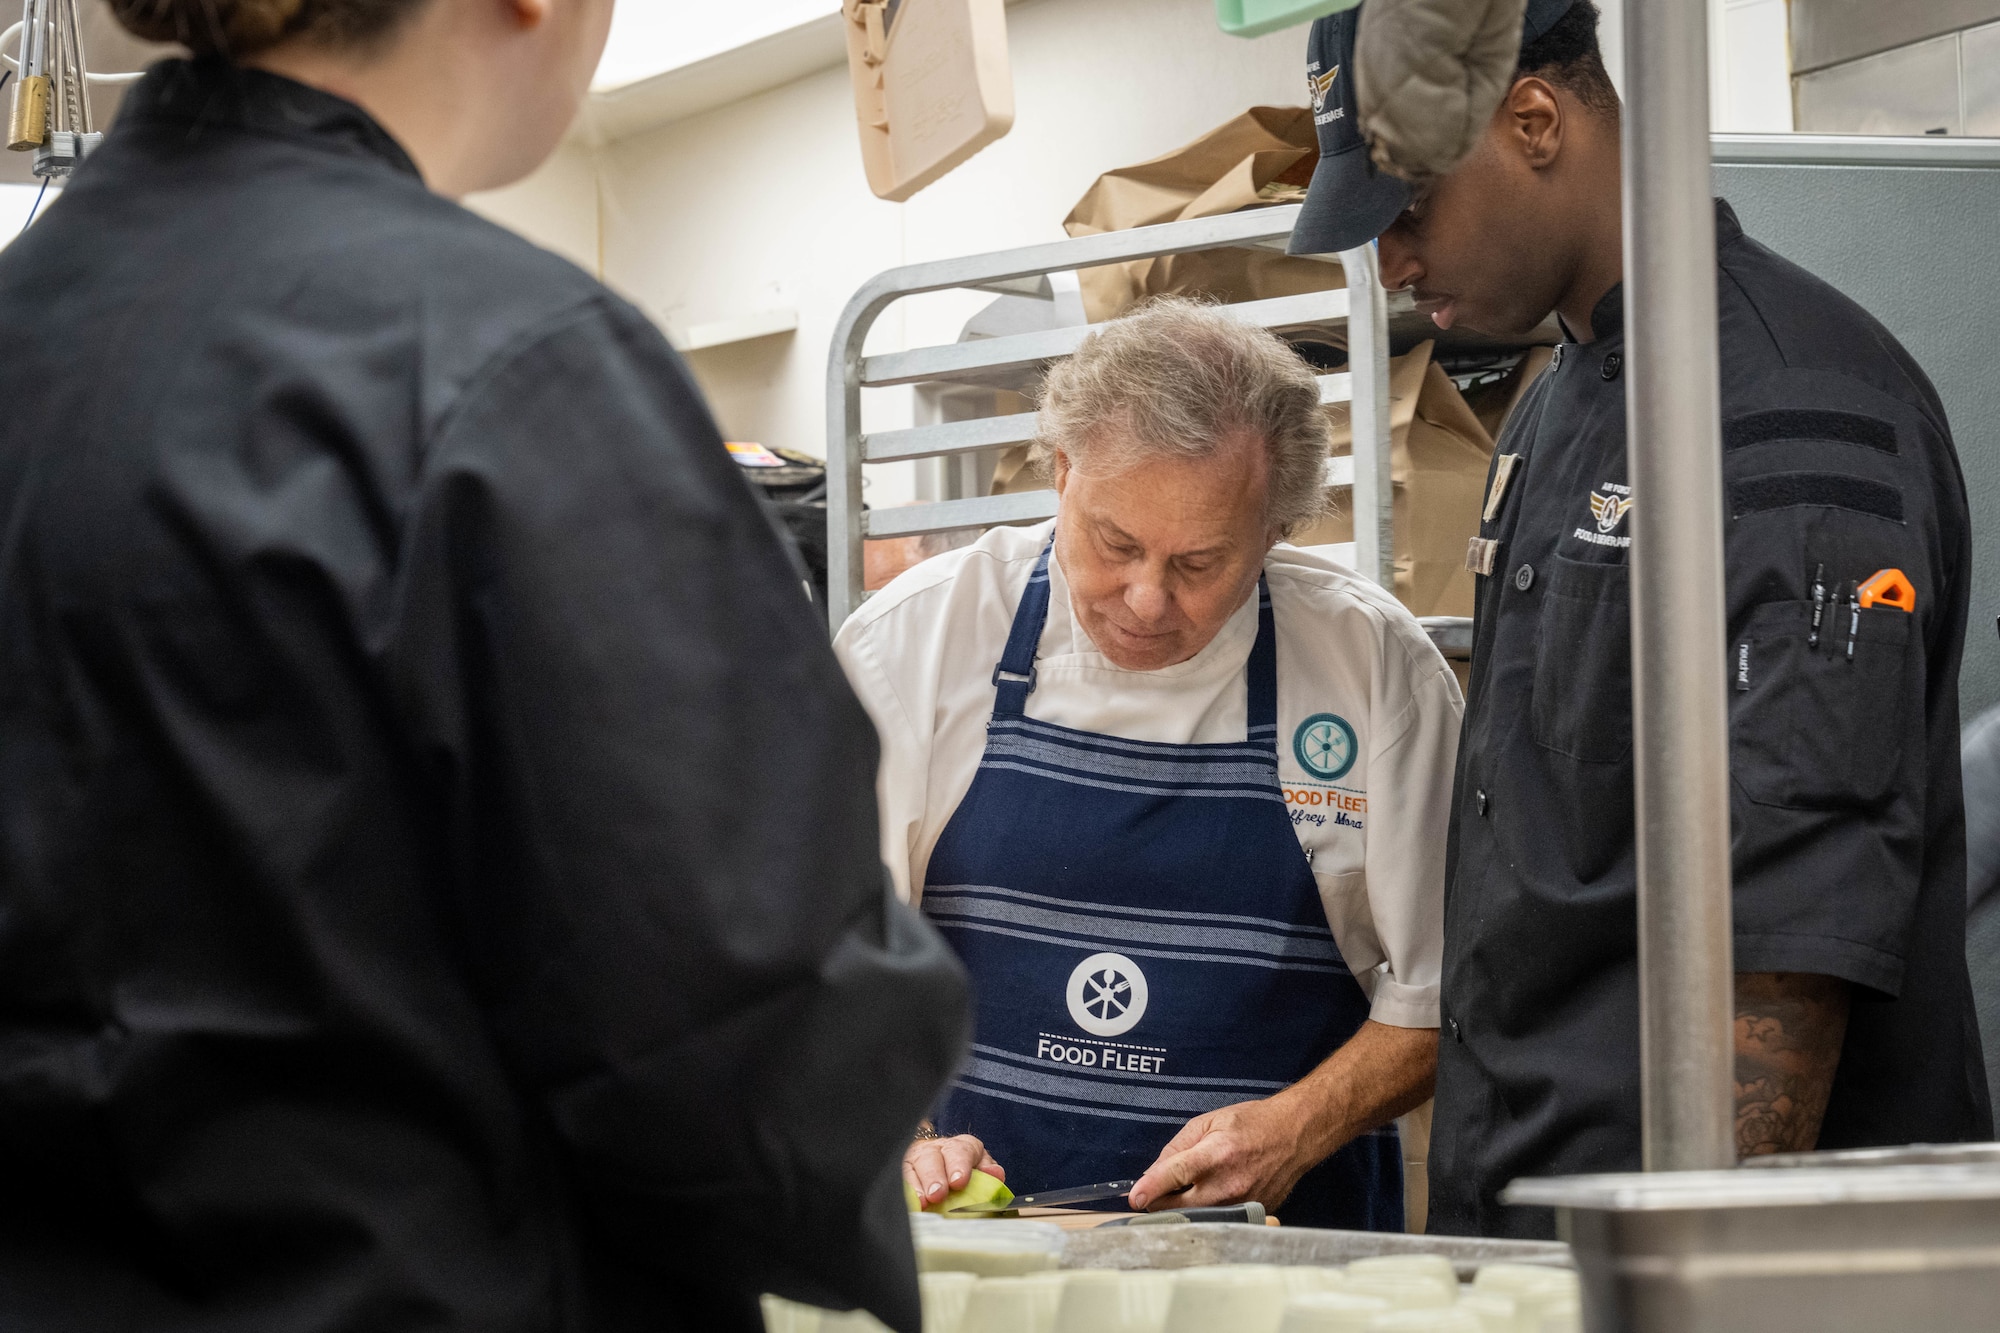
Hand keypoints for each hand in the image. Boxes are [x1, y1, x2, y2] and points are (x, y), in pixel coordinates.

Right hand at [903, 1133, 1004, 1207]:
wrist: (935, 1159)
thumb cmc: (961, 1169)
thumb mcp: (979, 1166)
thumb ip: (989, 1170)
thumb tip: (996, 1175)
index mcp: (960, 1146)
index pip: (960, 1150)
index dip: (959, 1165)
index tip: (959, 1181)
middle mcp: (936, 1149)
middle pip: (932, 1157)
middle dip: (935, 1176)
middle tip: (938, 1194)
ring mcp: (915, 1159)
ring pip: (912, 1167)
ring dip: (916, 1185)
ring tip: (922, 1202)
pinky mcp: (900, 1170)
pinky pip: (899, 1179)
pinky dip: (903, 1191)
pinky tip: (907, 1203)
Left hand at [1128, 1095, 1317, 1212]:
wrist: (1294, 1135)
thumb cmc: (1252, 1124)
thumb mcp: (1209, 1122)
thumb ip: (1177, 1147)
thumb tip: (1153, 1172)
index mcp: (1216, 1155)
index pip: (1174, 1175)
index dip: (1150, 1187)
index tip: (1133, 1198)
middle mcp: (1228, 1185)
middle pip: (1179, 1206)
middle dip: (1159, 1202)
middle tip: (1152, 1193)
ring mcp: (1241, 1204)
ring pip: (1195, 1218)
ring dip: (1180, 1210)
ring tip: (1179, 1194)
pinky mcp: (1251, 1215)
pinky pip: (1217, 1220)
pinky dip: (1204, 1213)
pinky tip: (1206, 1198)